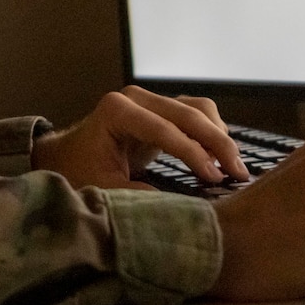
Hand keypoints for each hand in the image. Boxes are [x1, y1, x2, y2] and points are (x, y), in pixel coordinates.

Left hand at [33, 86, 249, 190]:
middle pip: (187, 113)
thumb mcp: (103, 188)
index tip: (214, 178)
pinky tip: (222, 157)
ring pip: (197, 108)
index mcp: (117, 111)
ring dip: (219, 135)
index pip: (164, 129)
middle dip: (216, 143)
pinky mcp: (160, 110)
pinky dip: (212, 132)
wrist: (66, 156)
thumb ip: (138, 195)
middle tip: (238, 173)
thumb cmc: (79, 171)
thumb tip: (179, 206)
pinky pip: (194, 113)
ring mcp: (149, 100)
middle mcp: (135, 98)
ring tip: (234, 167)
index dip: (192, 153)